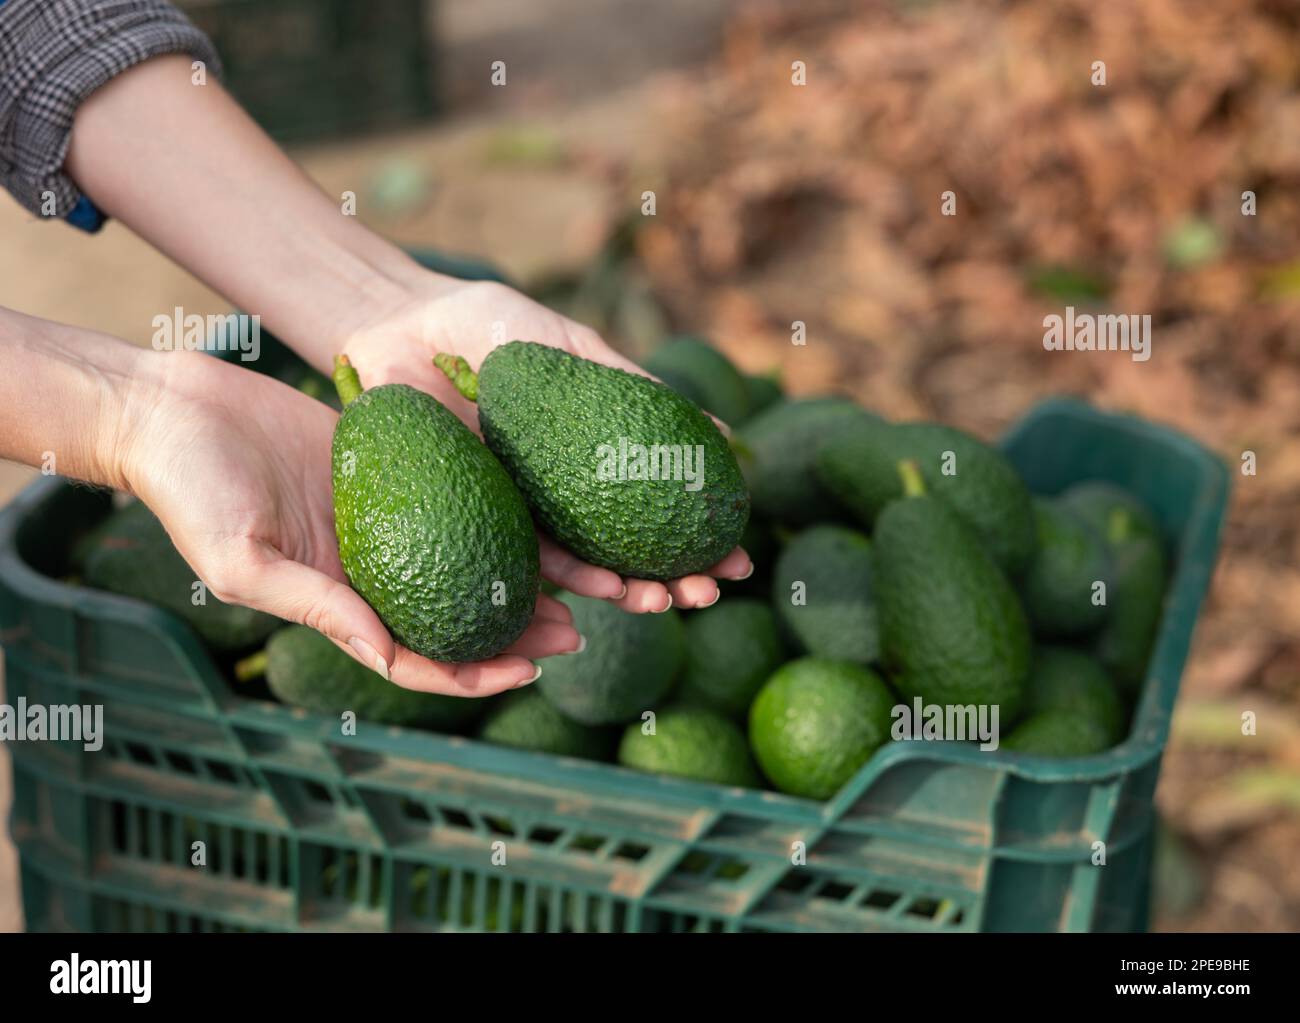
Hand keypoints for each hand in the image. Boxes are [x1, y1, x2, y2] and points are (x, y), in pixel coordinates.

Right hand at [120, 350, 579, 694]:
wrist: (174, 410)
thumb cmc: (190, 491)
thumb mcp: (242, 559)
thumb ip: (316, 606)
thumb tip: (384, 653)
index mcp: (339, 601)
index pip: (417, 654)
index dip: (472, 672)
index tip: (530, 670)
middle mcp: (371, 565)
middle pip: (460, 610)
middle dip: (519, 629)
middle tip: (578, 630)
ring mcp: (385, 516)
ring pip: (472, 553)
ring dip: (525, 572)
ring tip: (585, 580)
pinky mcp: (392, 464)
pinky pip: (459, 488)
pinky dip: (501, 503)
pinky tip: (547, 505)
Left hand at [338, 275, 753, 612]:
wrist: (400, 324)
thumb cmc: (488, 326)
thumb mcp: (572, 350)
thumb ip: (633, 388)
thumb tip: (722, 433)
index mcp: (586, 461)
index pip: (653, 513)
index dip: (698, 543)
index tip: (736, 559)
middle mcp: (556, 497)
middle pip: (625, 553)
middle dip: (672, 582)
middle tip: (709, 593)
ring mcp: (515, 513)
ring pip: (578, 569)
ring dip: (626, 594)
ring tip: (664, 602)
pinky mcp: (469, 520)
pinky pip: (519, 560)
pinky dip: (562, 582)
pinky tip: (600, 595)